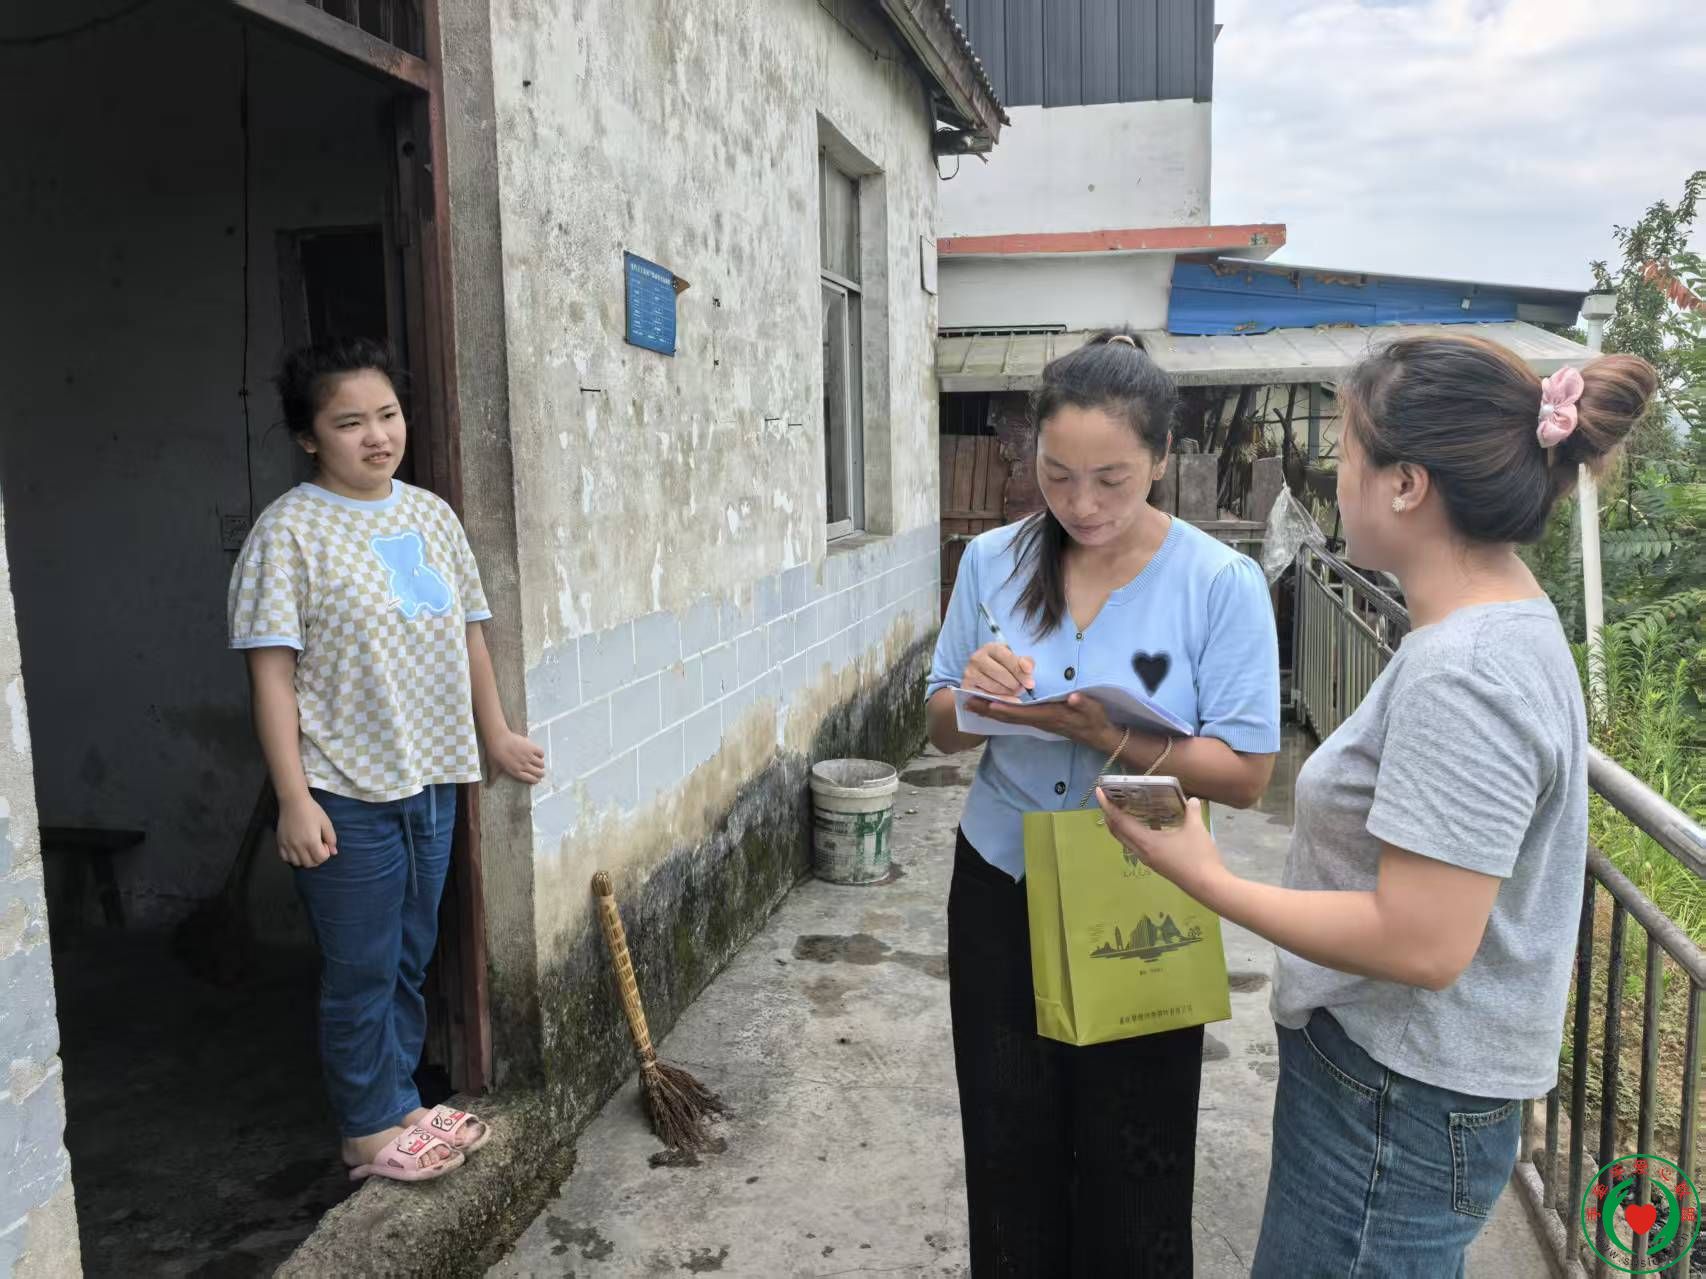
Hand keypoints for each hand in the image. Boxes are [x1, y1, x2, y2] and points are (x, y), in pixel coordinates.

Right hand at [278, 795, 336, 867]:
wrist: (293, 802)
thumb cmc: (312, 811)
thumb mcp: (326, 823)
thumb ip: (331, 839)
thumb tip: (334, 852)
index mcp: (311, 841)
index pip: (321, 859)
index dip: (326, 853)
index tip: (324, 843)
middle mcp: (298, 846)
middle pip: (309, 863)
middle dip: (316, 858)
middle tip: (317, 846)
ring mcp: (287, 845)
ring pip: (297, 863)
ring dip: (304, 859)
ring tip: (307, 848)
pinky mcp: (280, 843)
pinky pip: (285, 858)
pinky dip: (292, 857)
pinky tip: (296, 849)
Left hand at [489, 730, 546, 784]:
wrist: (498, 739)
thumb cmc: (494, 753)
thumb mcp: (493, 767)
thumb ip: (493, 777)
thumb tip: (488, 785)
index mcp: (516, 772)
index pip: (531, 779)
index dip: (535, 780)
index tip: (536, 779)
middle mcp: (524, 766)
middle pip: (539, 773)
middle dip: (541, 773)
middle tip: (540, 771)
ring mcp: (528, 756)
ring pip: (541, 764)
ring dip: (541, 764)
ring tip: (539, 762)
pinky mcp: (531, 747)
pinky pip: (541, 753)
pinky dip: (541, 754)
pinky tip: (537, 753)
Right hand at [961, 643, 1034, 697]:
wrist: (982, 674)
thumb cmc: (1003, 666)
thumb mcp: (1015, 659)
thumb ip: (1025, 662)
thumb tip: (1029, 668)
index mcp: (990, 647)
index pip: (1007, 658)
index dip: (1020, 671)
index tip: (1031, 684)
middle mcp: (976, 658)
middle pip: (1001, 674)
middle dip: (1015, 684)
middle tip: (1022, 689)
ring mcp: (969, 673)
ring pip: (994, 687)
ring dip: (1009, 693)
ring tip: (1015, 692)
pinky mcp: (966, 687)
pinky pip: (986, 697)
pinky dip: (1000, 700)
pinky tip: (1009, 701)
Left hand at [967, 690, 1113, 749]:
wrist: (1097, 736)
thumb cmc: (1095, 720)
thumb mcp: (1094, 710)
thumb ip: (1084, 703)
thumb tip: (1074, 697)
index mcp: (1050, 716)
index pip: (1024, 713)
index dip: (1006, 709)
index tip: (989, 705)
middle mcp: (1039, 721)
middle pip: (1009, 717)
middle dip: (987, 710)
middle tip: (966, 703)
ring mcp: (1037, 722)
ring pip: (1009, 718)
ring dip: (989, 712)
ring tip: (970, 704)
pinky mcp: (1038, 721)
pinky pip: (1014, 718)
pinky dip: (999, 713)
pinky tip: (988, 708)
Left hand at [1095, 793, 1225, 898]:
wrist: (1207, 885)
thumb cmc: (1198, 856)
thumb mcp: (1196, 829)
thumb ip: (1191, 811)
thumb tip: (1191, 799)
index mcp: (1146, 842)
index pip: (1120, 821)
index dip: (1108, 806)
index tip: (1099, 792)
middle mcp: (1141, 852)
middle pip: (1118, 832)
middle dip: (1110, 814)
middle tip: (1109, 797)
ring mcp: (1148, 860)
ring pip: (1126, 840)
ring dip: (1120, 825)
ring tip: (1123, 808)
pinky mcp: (1155, 864)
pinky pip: (1136, 845)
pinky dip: (1133, 832)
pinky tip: (1146, 824)